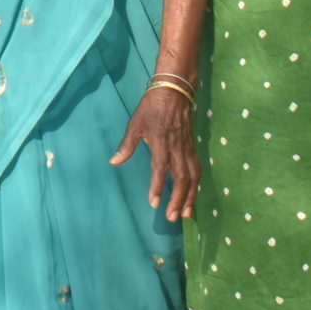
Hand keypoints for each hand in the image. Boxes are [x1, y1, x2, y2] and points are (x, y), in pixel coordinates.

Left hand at [110, 85, 196, 221]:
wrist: (174, 92)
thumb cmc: (151, 108)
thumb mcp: (135, 123)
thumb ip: (127, 145)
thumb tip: (114, 162)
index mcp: (161, 142)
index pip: (160, 168)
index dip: (157, 186)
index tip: (154, 203)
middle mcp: (177, 147)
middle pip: (181, 178)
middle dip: (177, 199)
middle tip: (171, 217)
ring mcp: (187, 148)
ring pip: (193, 176)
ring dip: (190, 196)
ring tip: (185, 214)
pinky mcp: (192, 148)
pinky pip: (196, 170)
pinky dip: (195, 185)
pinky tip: (191, 196)